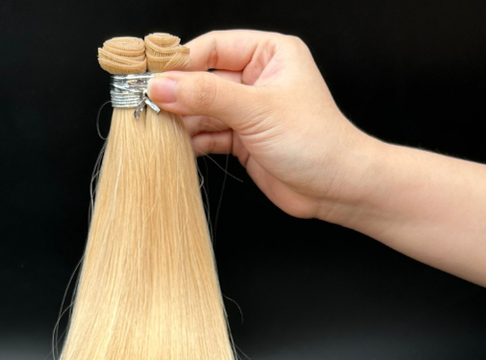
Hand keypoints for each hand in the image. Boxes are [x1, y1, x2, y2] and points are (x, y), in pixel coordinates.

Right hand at [148, 30, 375, 222]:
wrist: (337, 188)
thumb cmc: (316, 142)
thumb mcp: (257, 110)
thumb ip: (207, 96)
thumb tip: (163, 85)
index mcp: (270, 53)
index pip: (214, 46)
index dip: (182, 61)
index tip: (153, 77)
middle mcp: (259, 78)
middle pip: (205, 78)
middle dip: (179, 94)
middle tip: (148, 106)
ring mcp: (250, 111)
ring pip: (204, 109)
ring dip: (183, 121)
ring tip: (158, 129)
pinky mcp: (245, 140)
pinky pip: (210, 134)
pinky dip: (193, 141)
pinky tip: (176, 147)